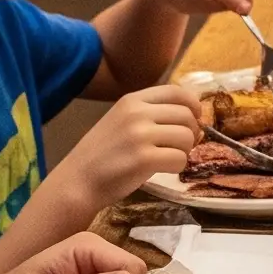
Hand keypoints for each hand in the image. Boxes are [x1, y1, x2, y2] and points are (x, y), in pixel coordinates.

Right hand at [60, 83, 202, 210]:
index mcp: (132, 100)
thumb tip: (195, 119)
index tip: (195, 118)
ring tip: (169, 158)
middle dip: (191, 132)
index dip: (193, 105)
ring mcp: (140, 135)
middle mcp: (137, 113)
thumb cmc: (102, 154)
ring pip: (187, 137)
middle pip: (187, 115)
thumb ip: (152, 114)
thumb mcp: (122, 121)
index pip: (177, 91)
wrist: (77, 182)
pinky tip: (164, 170)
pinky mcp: (144, 159)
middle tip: (181, 146)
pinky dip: (178, 166)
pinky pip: (180, 158)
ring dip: (185, 151)